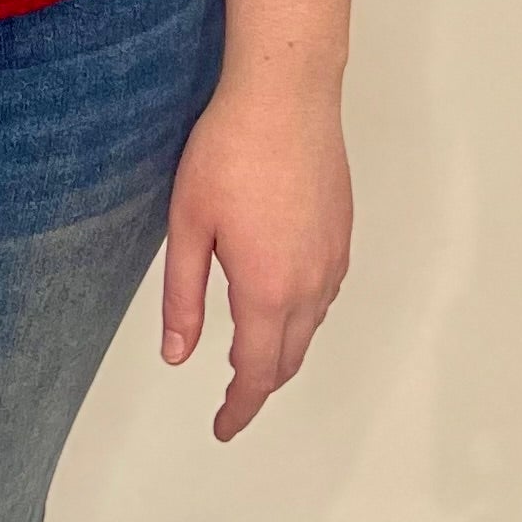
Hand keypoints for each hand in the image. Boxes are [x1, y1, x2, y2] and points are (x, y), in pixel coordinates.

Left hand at [158, 69, 351, 439]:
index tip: (223, 427)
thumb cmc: (230, 150)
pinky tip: (282, 298)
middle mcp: (309, 283)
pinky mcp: (342, 232)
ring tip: (252, 352)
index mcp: (266, 289)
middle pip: (289, 358)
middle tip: (233, 398)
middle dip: (260, 384)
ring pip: (310, 326)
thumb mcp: (188, 224)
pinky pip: (325, 293)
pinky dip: (303, 314)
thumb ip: (183, 297)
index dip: (240, 407)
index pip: (257, 372)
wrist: (286, 94)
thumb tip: (178, 356)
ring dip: (284, 349)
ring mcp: (332, 257)